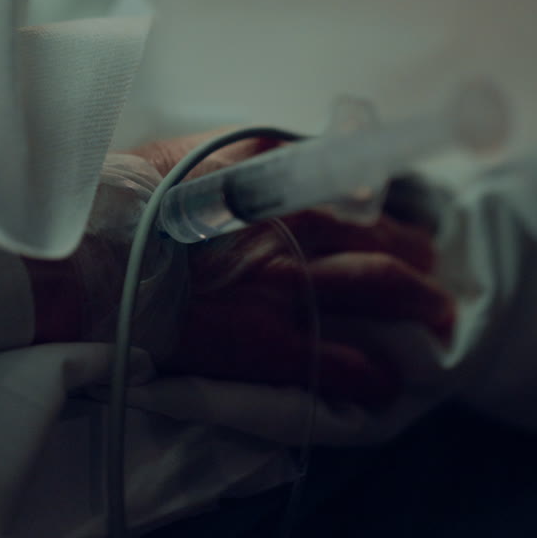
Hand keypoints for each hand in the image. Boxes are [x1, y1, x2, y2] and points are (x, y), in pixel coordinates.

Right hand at [129, 131, 452, 407]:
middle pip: (388, 243)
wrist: (97, 258)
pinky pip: (347, 365)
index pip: (367, 195)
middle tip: (433, 282)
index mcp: (287, 184)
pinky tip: (387, 386)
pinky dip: (377, 376)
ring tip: (439, 328)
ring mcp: (293, 288)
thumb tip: (298, 152)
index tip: (414, 232)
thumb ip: (257, 154)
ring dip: (423, 310)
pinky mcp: (274, 345)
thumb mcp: (202, 154)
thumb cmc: (139, 202)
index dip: (398, 217)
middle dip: (421, 265)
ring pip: (386, 294)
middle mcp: (303, 230)